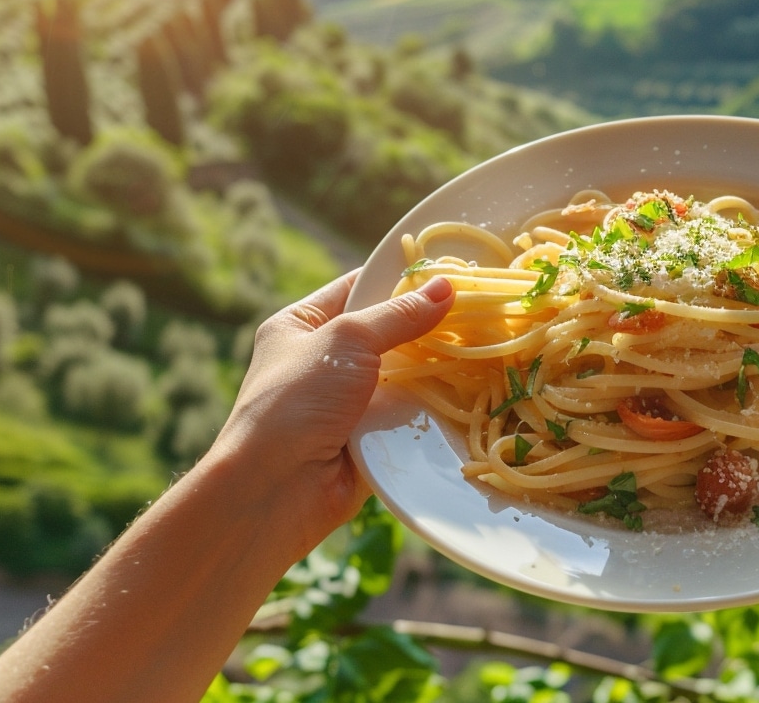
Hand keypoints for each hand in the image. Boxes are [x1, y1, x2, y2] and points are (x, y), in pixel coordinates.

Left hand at [208, 269, 454, 562]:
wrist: (275, 488)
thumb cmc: (297, 400)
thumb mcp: (347, 340)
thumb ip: (399, 315)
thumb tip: (447, 286)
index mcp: (300, 325)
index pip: (356, 287)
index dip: (399, 278)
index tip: (449, 271)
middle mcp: (321, 361)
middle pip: (386, 333)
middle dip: (426, 327)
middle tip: (477, 310)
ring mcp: (344, 403)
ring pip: (402, 376)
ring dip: (433, 369)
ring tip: (483, 346)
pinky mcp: (366, 438)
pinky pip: (406, 414)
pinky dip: (429, 408)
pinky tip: (468, 392)